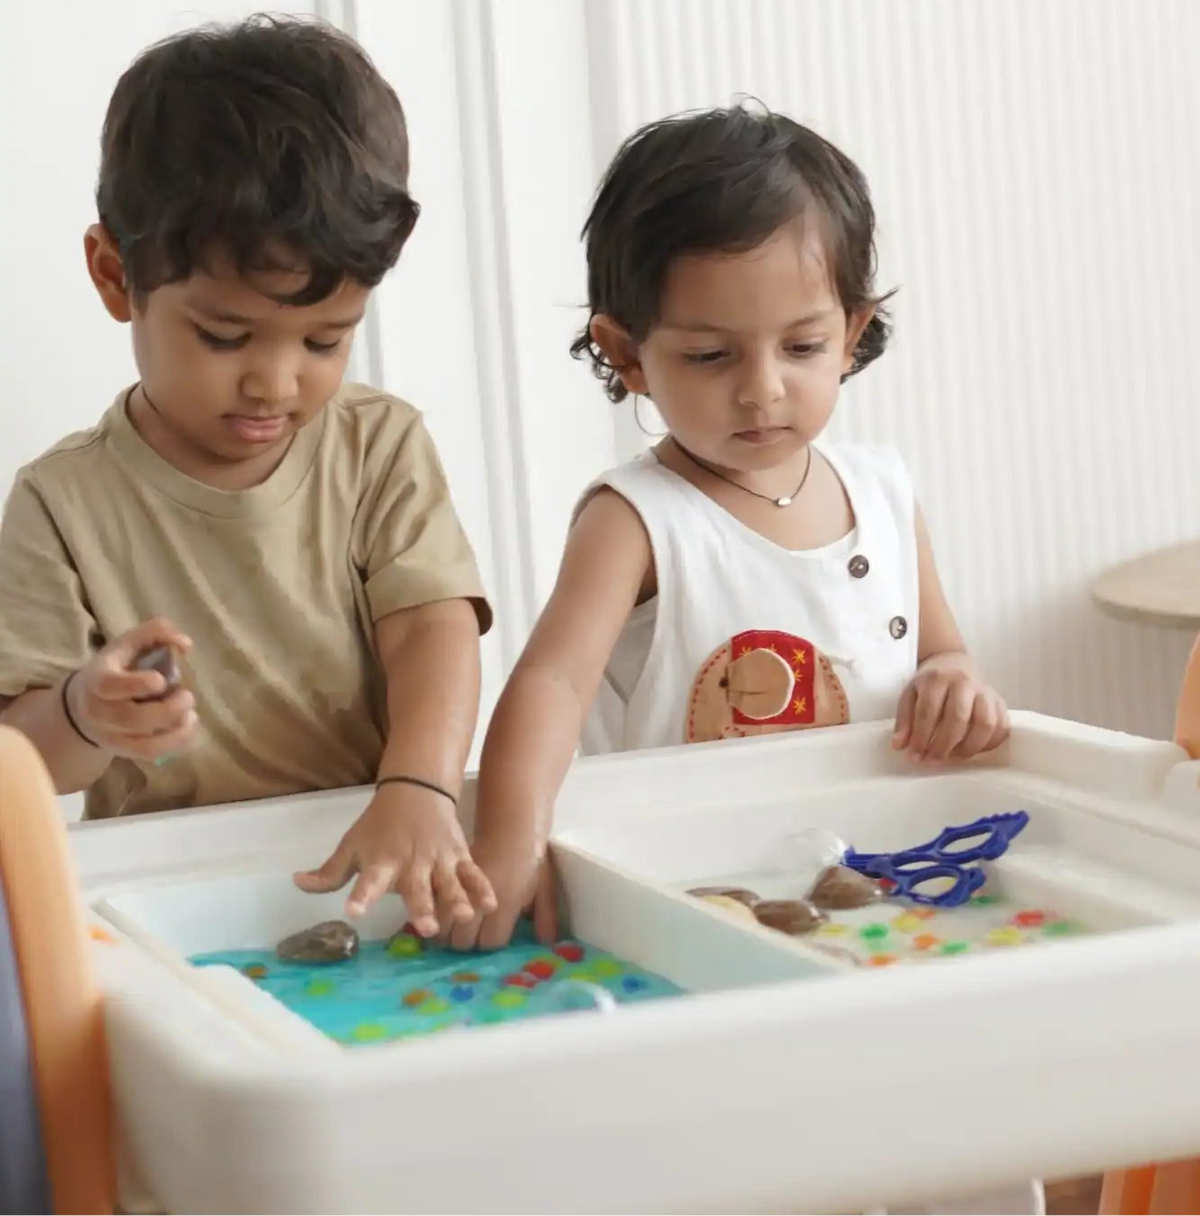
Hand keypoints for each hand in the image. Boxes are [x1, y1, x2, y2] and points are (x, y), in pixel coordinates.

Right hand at [66, 619, 195, 759]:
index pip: (110, 686)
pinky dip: (177, 743)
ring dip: (176, 732)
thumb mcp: (128, 643)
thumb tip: (185, 644)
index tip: (161, 680)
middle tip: (188, 697)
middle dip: (167, 711)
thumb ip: (156, 633)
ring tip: (192, 715)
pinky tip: (189, 726)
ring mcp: (112, 735)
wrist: (85, 704)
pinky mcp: (125, 751)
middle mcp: (100, 712)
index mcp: (98, 680)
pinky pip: (152, 754)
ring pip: (144, 745)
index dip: (137, 684)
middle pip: (131, 720)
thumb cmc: (115, 668)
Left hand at [294, 782, 496, 932]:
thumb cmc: (379, 826)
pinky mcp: (458, 857)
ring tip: (463, 916)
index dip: (361, 896)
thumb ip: (328, 872)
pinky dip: (482, 888)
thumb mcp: (351, 846)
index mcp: (381, 862)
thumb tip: (295, 882)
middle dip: (422, 907)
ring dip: (456, 899)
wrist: (416, 791)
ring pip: (449, 882)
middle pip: (416, 888)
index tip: (353, 911)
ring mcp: (438, 860)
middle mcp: (411, 863)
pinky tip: (490, 904)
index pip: (368, 880)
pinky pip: (472, 874)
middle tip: (425, 928)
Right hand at [445, 835, 556, 951]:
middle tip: (473, 937)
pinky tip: (442, 915)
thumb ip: (545, 915)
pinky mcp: (450, 880)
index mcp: (506, 905)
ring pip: (443, 927)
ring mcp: (461, 890)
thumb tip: (547, 942)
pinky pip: (436, 906)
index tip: (493, 938)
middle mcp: (480, 902)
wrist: (511, 827)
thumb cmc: (530, 857)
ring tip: (454, 930)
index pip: (491, 942)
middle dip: (467, 942)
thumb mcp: (544, 887)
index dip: (491, 943)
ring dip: (448, 933)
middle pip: (463, 940)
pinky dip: (437, 915)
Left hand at [892, 652, 1008, 762]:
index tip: (916, 755)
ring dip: (969, 747)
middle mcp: (964, 682)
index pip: (929, 711)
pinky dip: (989, 743)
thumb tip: (899, 745)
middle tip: (934, 760)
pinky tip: (973, 750)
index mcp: (937, 679)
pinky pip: (1002, 726)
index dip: (921, 737)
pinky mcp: (999, 701)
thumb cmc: (930, 684)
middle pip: (958, 717)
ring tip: (954, 757)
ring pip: (985, 723)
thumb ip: (904, 720)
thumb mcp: (910, 694)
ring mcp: (985, 691)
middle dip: (944, 745)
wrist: (954, 664)